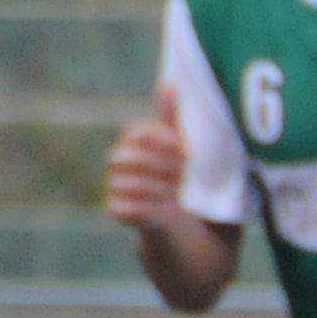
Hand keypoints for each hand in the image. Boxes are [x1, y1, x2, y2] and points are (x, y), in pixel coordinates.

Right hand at [105, 82, 191, 230]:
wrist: (198, 233)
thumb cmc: (196, 185)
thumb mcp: (193, 153)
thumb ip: (178, 121)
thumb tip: (168, 83)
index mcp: (141, 143)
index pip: (139, 132)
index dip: (163, 141)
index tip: (190, 152)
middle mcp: (124, 163)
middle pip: (126, 155)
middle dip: (159, 165)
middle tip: (187, 176)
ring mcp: (118, 188)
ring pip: (121, 181)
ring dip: (155, 187)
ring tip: (181, 195)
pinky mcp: (118, 212)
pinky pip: (120, 207)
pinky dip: (145, 209)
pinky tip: (167, 212)